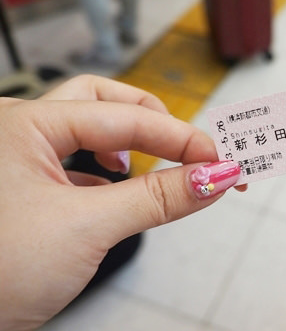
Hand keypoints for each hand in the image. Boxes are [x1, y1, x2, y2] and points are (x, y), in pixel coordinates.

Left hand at [0, 75, 242, 330]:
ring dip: (129, 144)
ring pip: (86, 130)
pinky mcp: (21, 190)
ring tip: (159, 165)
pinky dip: (109, 174)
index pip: (125, 117)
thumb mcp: (87, 228)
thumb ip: (158, 198)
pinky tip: (122, 193)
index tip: (220, 158)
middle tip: (187, 144)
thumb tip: (214, 178)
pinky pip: (76, 165)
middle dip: (150, 119)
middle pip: (101, 101)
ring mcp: (15, 160)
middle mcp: (16, 132)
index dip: (180, 137)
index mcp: (23, 125)